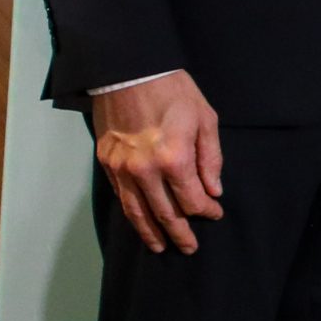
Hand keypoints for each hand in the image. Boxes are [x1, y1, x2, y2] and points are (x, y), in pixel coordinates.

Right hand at [91, 70, 223, 253]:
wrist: (129, 73)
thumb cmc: (174, 92)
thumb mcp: (205, 119)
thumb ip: (210, 158)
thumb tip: (214, 190)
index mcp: (174, 158)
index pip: (192, 199)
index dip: (206, 211)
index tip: (215, 214)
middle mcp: (145, 170)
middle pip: (164, 213)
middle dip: (180, 233)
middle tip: (189, 247)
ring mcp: (122, 169)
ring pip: (138, 212)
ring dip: (151, 232)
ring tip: (162, 247)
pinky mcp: (106, 164)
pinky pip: (122, 198)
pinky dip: (132, 214)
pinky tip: (140, 223)